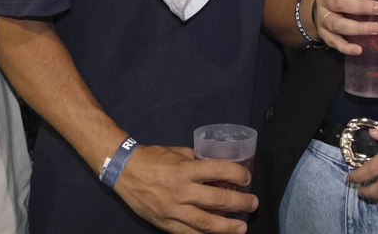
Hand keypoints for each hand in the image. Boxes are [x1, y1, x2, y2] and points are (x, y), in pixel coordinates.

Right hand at [114, 144, 255, 233]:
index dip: (238, 175)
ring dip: (228, 227)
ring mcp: (174, 210)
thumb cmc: (152, 158)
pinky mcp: (166, 224)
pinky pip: (189, 233)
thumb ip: (196, 160)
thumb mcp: (177, 152)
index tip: (247, 178)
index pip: (219, 171)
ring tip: (242, 228)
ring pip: (206, 223)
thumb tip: (216, 165)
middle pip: (218, 200)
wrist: (124, 171)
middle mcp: (182, 191)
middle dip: (240, 203)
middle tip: (253, 203)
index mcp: (185, 169)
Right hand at [311, 0, 377, 55]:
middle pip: (339, 3)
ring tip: (376, 29)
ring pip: (337, 23)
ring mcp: (323, 18)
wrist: (320, 9)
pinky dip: (346, 47)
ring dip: (357, 28)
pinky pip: (334, 42)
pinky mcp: (324, 35)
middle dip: (360, 7)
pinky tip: (359, 50)